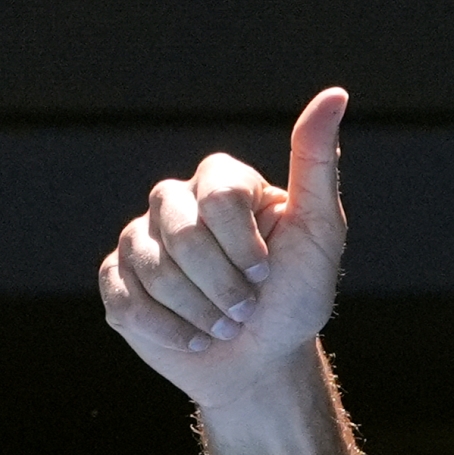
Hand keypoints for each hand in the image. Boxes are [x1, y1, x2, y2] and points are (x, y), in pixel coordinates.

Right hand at [97, 88, 349, 411]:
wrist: (263, 361)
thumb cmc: (297, 295)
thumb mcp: (320, 231)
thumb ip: (317, 163)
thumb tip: (336, 94)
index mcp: (221, 183)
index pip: (219, 196)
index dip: (245, 244)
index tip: (269, 270)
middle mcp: (176, 202)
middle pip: (181, 231)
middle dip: (223, 283)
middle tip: (247, 307)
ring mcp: (141, 240)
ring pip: (152, 266)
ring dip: (200, 310)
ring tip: (224, 324)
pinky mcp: (117, 280)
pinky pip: (125, 296)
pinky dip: (167, 328)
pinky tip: (192, 337)